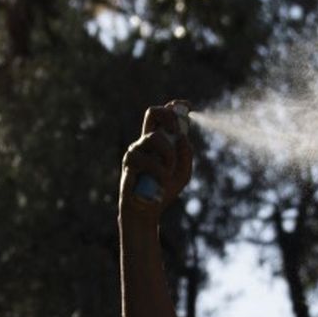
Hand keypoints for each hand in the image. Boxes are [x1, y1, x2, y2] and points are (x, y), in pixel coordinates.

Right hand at [119, 100, 192, 222]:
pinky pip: (149, 159)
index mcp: (159, 141)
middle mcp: (145, 141)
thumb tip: (183, 137)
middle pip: (153, 112)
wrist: (147, 211)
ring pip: (155, 137)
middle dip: (169, 116)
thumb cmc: (164, 190)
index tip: (188, 105)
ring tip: (169, 172)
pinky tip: (160, 182)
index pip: (164, 117)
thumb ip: (186, 154)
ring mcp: (136, 149)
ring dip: (168, 155)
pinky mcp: (129, 162)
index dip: (176, 107)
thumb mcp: (183, 172)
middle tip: (177, 132)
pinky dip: (160, 171)